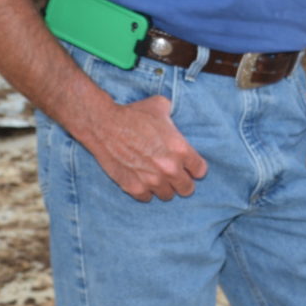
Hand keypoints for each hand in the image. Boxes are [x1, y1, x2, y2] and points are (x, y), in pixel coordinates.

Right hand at [83, 96, 208, 201]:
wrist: (104, 125)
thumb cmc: (133, 114)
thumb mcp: (160, 107)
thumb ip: (172, 117)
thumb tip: (173, 118)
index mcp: (181, 150)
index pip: (200, 170)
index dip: (194, 167)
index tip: (189, 166)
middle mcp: (169, 168)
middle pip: (187, 189)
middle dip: (182, 182)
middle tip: (174, 175)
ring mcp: (152, 181)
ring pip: (167, 196)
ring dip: (164, 187)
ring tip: (157, 178)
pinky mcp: (134, 188)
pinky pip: (147, 198)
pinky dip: (145, 191)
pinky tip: (141, 180)